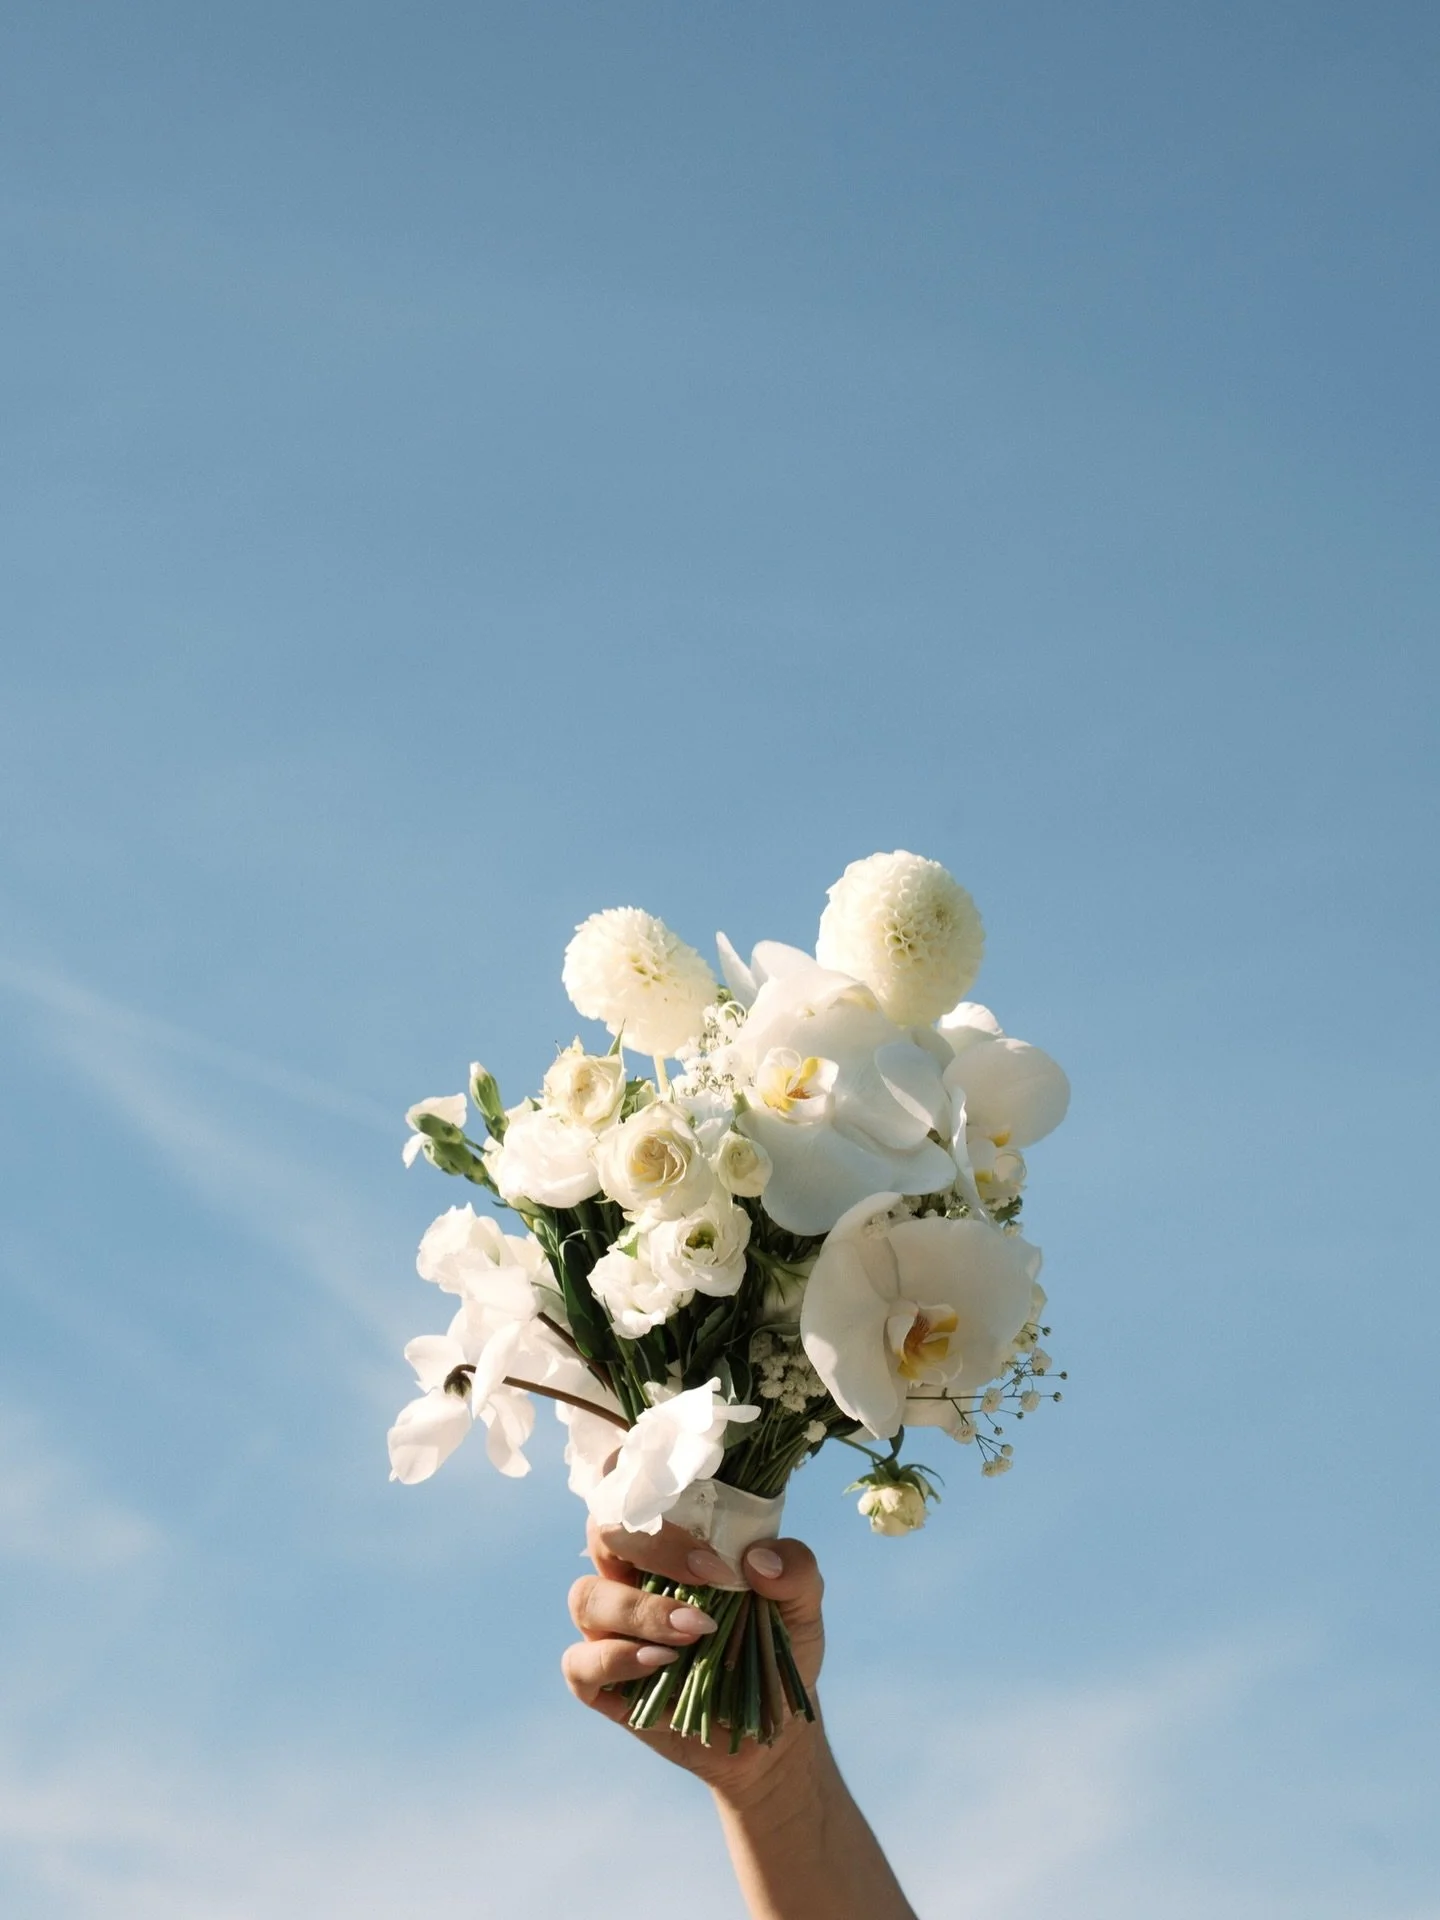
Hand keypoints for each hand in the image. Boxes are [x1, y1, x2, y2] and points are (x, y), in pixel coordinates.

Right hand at [563, 1514, 825, 1794]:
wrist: (771, 1724)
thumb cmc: (776, 1644)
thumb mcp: (802, 1602)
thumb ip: (795, 1569)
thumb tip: (759, 1560)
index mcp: (667, 1539)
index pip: (633, 1486)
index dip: (654, 1487)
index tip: (710, 1523)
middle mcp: (628, 1574)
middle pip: (602, 1530)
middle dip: (650, 1545)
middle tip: (708, 1576)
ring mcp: (608, 1626)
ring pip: (586, 1597)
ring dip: (639, 1611)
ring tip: (694, 1633)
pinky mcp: (599, 1681)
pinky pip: (579, 1662)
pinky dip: (616, 1659)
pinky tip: (660, 1664)